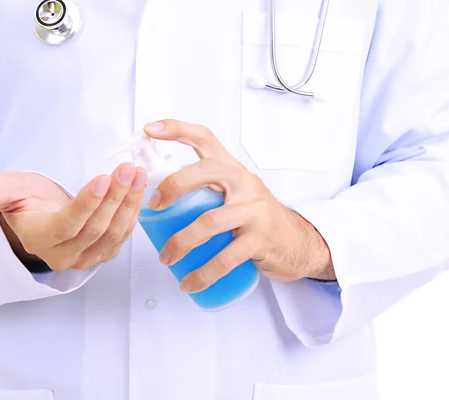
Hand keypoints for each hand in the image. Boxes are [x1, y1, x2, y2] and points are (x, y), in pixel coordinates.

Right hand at [0, 165, 146, 270]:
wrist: (38, 216)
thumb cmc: (22, 201)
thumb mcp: (2, 191)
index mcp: (40, 239)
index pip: (68, 224)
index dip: (87, 203)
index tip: (103, 177)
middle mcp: (64, 255)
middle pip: (96, 228)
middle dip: (115, 197)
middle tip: (128, 168)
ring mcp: (86, 257)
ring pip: (113, 234)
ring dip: (129, 204)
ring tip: (137, 174)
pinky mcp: (102, 253)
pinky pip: (122, 236)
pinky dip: (132, 213)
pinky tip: (140, 189)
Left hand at [143, 120, 334, 292]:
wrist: (299, 243)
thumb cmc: (258, 219)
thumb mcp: (236, 195)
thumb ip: (207, 190)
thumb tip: (158, 197)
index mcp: (233, 171)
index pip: (205, 139)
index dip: (177, 130)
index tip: (149, 129)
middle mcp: (245, 183)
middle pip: (207, 172)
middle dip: (174, 186)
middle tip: (153, 205)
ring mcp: (255, 210)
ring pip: (210, 222)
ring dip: (181, 242)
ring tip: (167, 258)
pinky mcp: (261, 238)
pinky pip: (226, 258)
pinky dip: (203, 273)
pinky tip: (190, 283)